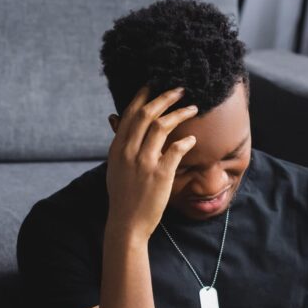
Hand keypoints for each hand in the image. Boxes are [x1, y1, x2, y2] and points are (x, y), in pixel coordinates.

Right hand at [105, 84, 198, 239]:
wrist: (127, 222)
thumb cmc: (122, 194)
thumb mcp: (114, 165)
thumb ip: (118, 141)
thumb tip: (114, 117)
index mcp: (118, 148)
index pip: (131, 113)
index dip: (144, 95)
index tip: (155, 84)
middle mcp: (129, 151)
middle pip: (148, 113)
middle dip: (166, 97)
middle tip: (181, 89)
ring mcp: (144, 162)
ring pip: (162, 126)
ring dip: (180, 113)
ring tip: (193, 108)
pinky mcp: (160, 174)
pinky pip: (176, 148)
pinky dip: (185, 140)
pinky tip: (191, 138)